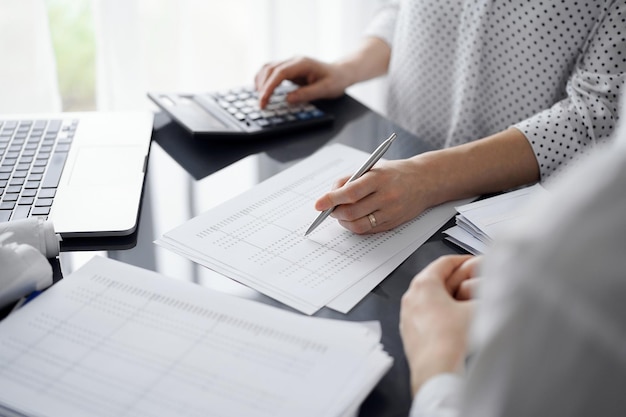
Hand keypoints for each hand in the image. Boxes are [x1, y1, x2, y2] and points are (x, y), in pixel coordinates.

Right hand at [254, 56, 350, 108]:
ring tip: (259, 98)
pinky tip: (261, 89)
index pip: (279, 73)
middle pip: (270, 69)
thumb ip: (307, 94)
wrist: (341, 73)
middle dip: (262, 87)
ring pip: (268, 68)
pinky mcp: (289, 69)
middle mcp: (294, 61)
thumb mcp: (325, 89)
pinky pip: (271, 71)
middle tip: (261, 105)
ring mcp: (290, 64)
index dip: (269, 87)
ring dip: (261, 82)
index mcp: (302, 63)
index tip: (264, 100)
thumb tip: (288, 99)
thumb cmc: (336, 80)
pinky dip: (264, 80)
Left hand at [314, 157, 435, 233]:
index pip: (350, 192)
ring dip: (344, 222)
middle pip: (352, 211)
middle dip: (335, 212)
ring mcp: (391, 212)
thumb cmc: (395, 173)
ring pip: (358, 224)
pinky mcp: (393, 223)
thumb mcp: (372, 168)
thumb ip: (350, 180)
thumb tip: (330, 194)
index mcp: (379, 179)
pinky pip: (368, 229)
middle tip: (329, 209)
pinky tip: (353, 218)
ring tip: (340, 214)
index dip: (331, 200)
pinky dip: (356, 226)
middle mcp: (386, 196)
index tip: (318, 204)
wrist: (425, 181)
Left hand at [399, 255, 477, 395]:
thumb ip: (486, 294)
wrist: (436, 369)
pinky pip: (425, 315)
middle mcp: (411, 296)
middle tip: (474, 283)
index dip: (463, 260)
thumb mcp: (477, 309)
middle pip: (436, 280)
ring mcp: (407, 314)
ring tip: (467, 304)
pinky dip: (439, 313)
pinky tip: (454, 323)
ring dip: (448, 298)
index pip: (444, 262)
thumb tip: (494, 289)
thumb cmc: (450, 339)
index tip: (473, 262)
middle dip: (457, 280)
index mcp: (424, 284)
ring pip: (430, 298)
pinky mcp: (409, 331)